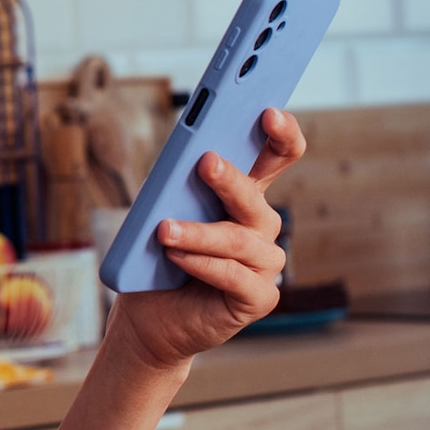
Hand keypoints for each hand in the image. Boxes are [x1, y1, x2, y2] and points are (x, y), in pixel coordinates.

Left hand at [107, 108, 305, 369]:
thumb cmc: (156, 259)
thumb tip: (186, 162)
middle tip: (206, 161)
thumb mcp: (162, 213)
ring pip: (239, 240)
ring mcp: (264, 265)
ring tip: (163, 229)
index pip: (277, 157)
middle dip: (232, 179)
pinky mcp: (258, 299)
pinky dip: (202, 264)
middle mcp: (262, 228)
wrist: (148, 318)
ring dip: (199, 232)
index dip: (281, 134)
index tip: (268, 111)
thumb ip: (179, 188)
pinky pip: (234, 277)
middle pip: (257, 198)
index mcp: (245, 197)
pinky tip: (177, 255)